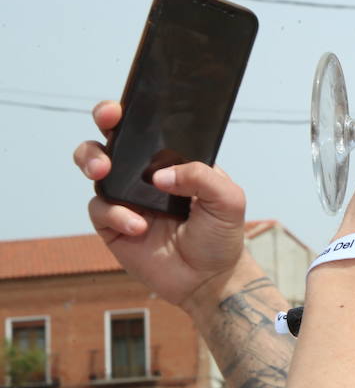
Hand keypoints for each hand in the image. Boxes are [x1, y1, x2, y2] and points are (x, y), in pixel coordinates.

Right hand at [73, 101, 248, 306]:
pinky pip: (100, 209)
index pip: (150, 129)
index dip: (133, 113)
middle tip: (108, 123)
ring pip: (95, 166)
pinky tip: (139, 227)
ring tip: (104, 171)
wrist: (209, 279)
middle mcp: (145, 175)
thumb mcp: (228, 200)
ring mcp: (127, 198)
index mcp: (173, 162)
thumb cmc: (220, 236)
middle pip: (113, 138)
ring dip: (92, 161)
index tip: (124, 108)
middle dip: (104, 122)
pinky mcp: (112, 224)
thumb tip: (161, 175)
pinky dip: (116, 215)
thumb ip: (202, 177)